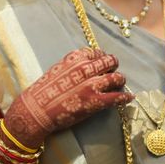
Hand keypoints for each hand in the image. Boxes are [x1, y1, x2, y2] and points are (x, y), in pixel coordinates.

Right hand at [4, 47, 132, 147]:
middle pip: (110, 62)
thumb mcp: (57, 69)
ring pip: (117, 78)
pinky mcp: (96, 102)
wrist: (36, 111)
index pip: (97, 53)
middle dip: (113, 66)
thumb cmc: (42, 91)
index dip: (101, 58)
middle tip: (113, 73)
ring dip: (120, 80)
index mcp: (75, 58)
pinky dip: (125, 97)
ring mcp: (92, 85)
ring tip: (120, 84)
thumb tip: (86, 66)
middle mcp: (85, 69)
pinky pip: (117, 97)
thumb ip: (72, 66)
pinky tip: (129, 98)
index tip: (102, 63)